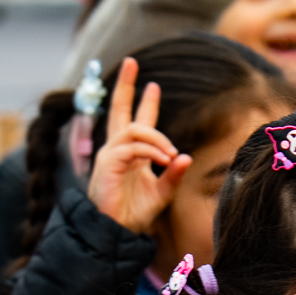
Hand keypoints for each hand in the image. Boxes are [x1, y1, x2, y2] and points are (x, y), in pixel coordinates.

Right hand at [86, 57, 190, 235]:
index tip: (152, 84)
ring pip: (134, 129)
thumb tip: (187, 156)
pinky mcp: (108, 163)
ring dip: (157, 137)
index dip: (145, 103)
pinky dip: (151, 150)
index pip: (135, 121)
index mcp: (130, 154)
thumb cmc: (134, 215)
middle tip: (131, 61)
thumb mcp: (162, 193)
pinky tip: (164, 159)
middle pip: (119, 109)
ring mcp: (110, 155)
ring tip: (170, 153)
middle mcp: (118, 150)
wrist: (117, 232)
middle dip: (125, 85)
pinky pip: (132, 147)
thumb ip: (173, 175)